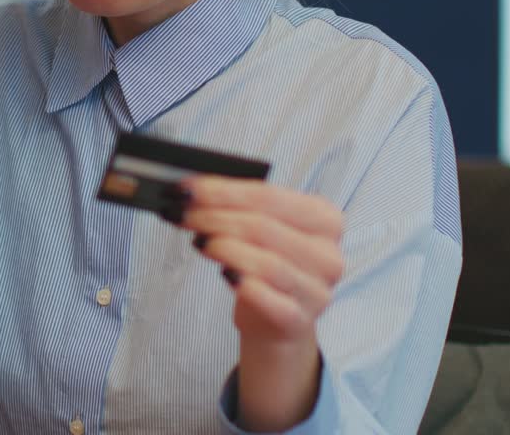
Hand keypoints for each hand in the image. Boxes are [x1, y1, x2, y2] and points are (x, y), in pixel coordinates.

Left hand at [181, 176, 343, 343]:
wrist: (277, 321)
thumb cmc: (267, 263)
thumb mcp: (264, 229)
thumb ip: (240, 207)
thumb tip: (193, 191)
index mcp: (324, 219)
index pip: (268, 196)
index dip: (222, 191)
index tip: (187, 189)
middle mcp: (327, 254)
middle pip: (263, 227)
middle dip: (214, 217)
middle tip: (182, 215)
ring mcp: (316, 290)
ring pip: (265, 262)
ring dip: (223, 247)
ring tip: (199, 241)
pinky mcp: (297, 320)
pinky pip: (264, 296)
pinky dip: (241, 283)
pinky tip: (224, 274)